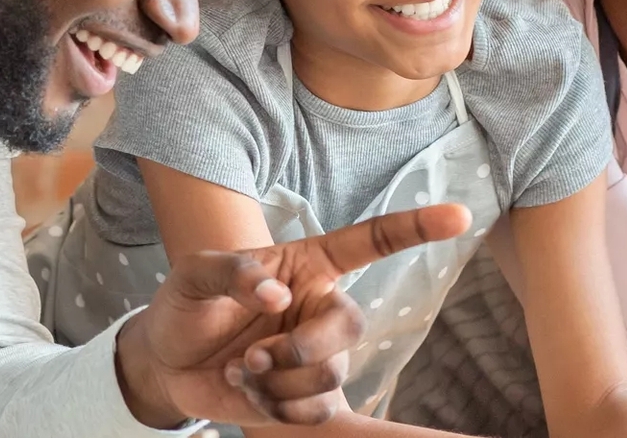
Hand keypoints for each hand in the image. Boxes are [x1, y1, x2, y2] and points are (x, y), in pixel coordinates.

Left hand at [117, 203, 471, 427]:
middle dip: (307, 348)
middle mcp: (321, 307)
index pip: (372, 242)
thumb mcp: (194, 274)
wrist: (166, 362)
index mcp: (309, 265)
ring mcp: (317, 354)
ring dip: (280, 380)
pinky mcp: (306, 396)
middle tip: (256, 355)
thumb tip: (275, 297)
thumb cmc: (186, 305)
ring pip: (333, 374)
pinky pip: (318, 410)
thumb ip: (233, 273)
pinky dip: (279, 409)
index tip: (459, 215)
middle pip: (353, 326)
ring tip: (241, 370)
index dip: (416, 227)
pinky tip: (249, 393)